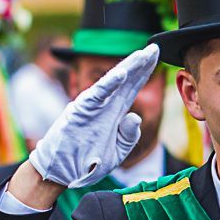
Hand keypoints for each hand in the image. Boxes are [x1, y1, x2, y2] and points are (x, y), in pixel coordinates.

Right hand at [27, 44, 159, 189]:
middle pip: (126, 80)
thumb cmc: (87, 163)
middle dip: (140, 63)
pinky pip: (97, 94)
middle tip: (155, 46)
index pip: (132, 87)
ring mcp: (93, 106)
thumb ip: (128, 137)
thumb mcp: (116, 153)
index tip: (157, 56)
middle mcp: (105, 105)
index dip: (144, 72)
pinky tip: (122, 74)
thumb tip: (136, 116)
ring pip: (113, 83)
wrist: (62, 173)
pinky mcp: (81, 110)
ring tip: (143, 55)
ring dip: (128, 68)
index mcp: (114, 113)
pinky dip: (109, 84)